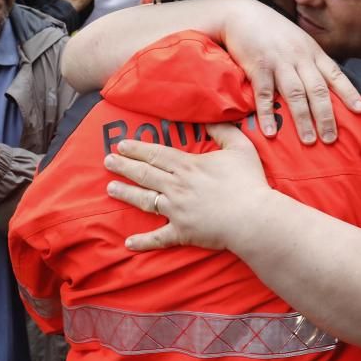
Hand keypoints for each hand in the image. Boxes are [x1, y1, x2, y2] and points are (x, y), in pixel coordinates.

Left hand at [105, 123, 272, 250]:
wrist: (253, 218)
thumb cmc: (249, 182)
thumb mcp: (240, 148)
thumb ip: (224, 131)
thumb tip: (209, 118)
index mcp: (188, 166)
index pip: (156, 154)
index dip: (137, 149)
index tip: (121, 145)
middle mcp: (176, 186)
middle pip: (145, 174)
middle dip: (124, 166)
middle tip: (107, 161)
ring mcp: (176, 210)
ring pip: (145, 200)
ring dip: (126, 193)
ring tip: (110, 188)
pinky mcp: (182, 232)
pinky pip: (159, 238)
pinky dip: (143, 241)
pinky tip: (128, 242)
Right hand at [219, 0, 360, 142]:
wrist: (241, 14)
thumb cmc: (271, 30)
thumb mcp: (298, 40)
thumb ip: (310, 60)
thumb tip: (325, 84)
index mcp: (312, 52)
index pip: (335, 74)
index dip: (349, 92)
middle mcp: (299, 57)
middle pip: (317, 89)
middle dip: (326, 115)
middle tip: (331, 139)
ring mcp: (279, 62)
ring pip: (295, 93)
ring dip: (302, 119)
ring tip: (308, 141)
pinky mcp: (258, 66)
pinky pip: (264, 94)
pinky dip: (267, 114)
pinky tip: (270, 132)